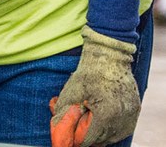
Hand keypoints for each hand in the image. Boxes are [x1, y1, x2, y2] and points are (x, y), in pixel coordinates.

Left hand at [49, 27, 139, 146]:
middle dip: (87, 134)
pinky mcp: (135, 110)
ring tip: (89, 120)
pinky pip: (123, 128)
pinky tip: (102, 120)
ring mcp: (130, 115)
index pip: (88, 139)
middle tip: (78, 124)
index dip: (76, 136)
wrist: (108, 57)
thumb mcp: (69, 93)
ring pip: (112, 136)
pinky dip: (112, 128)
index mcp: (104, 115)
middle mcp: (121, 118)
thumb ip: (63, 114)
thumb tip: (60, 130)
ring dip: (100, 132)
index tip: (70, 131)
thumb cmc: (87, 74)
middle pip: (100, 139)